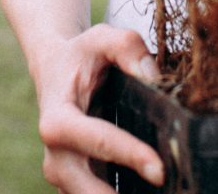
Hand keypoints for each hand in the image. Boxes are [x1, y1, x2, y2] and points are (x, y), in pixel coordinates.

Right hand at [35, 25, 164, 192]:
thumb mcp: (101, 38)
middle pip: (84, 189)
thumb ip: (127, 47)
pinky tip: (148, 192)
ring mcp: (62, 174)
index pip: (96, 140)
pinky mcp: (74, 184)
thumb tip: (154, 77)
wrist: (55, 71)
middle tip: (162, 190)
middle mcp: (55, 155)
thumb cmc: (81, 55)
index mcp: (57, 119)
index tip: (159, 169)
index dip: (128, 154)